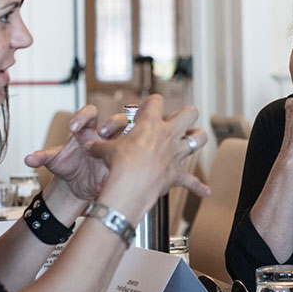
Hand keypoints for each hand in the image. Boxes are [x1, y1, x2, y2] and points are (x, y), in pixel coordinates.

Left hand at [24, 105, 123, 201]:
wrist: (74, 186)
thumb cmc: (66, 166)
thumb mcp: (54, 161)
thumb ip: (42, 157)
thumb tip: (28, 159)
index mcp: (86, 131)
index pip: (89, 113)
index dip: (82, 116)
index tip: (72, 127)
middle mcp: (103, 137)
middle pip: (117, 120)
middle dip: (112, 123)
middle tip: (101, 133)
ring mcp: (114, 150)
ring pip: (129, 137)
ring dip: (125, 141)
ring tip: (115, 151)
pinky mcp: (120, 164)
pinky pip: (127, 161)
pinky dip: (123, 167)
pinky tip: (114, 174)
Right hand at [89, 95, 209, 206]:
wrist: (131, 184)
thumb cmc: (120, 164)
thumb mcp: (106, 150)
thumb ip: (99, 146)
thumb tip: (87, 146)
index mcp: (150, 124)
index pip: (156, 100)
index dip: (152, 102)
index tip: (147, 108)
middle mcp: (168, 135)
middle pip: (189, 113)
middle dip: (186, 114)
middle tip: (177, 120)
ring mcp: (176, 153)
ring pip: (199, 138)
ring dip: (198, 138)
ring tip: (194, 139)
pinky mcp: (177, 174)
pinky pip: (192, 182)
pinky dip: (198, 187)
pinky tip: (205, 191)